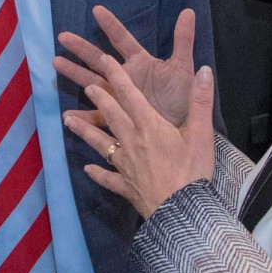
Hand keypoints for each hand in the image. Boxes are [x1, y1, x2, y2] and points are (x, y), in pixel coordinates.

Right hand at [53, 6, 196, 125]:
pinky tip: (68, 116)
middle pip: (99, 59)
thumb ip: (184, 40)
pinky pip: (97, 117)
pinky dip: (83, 117)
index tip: (97, 9)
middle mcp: (125, 78)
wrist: (185, 129)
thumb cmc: (183, 98)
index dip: (111, 25)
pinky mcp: (117, 119)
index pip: (122, 40)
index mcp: (140, 63)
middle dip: (81, 48)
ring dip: (74, 73)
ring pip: (92, 83)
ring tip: (56, 62)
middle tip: (62, 36)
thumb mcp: (183, 68)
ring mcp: (118, 97)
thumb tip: (188, 11)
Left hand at [64, 57, 215, 217]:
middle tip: (85, 85)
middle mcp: (132, 141)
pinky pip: (107, 177)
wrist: (181, 212)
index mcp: (149, 125)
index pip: (130, 94)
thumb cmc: (192, 171)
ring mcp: (125, 165)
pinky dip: (97, 172)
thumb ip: (201, 101)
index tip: (104, 60)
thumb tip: (203, 70)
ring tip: (68, 120)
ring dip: (85, 131)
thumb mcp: (203, 134)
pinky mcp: (125, 186)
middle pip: (111, 115)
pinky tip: (87, 168)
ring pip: (101, 143)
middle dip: (99, 98)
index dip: (116, 75)